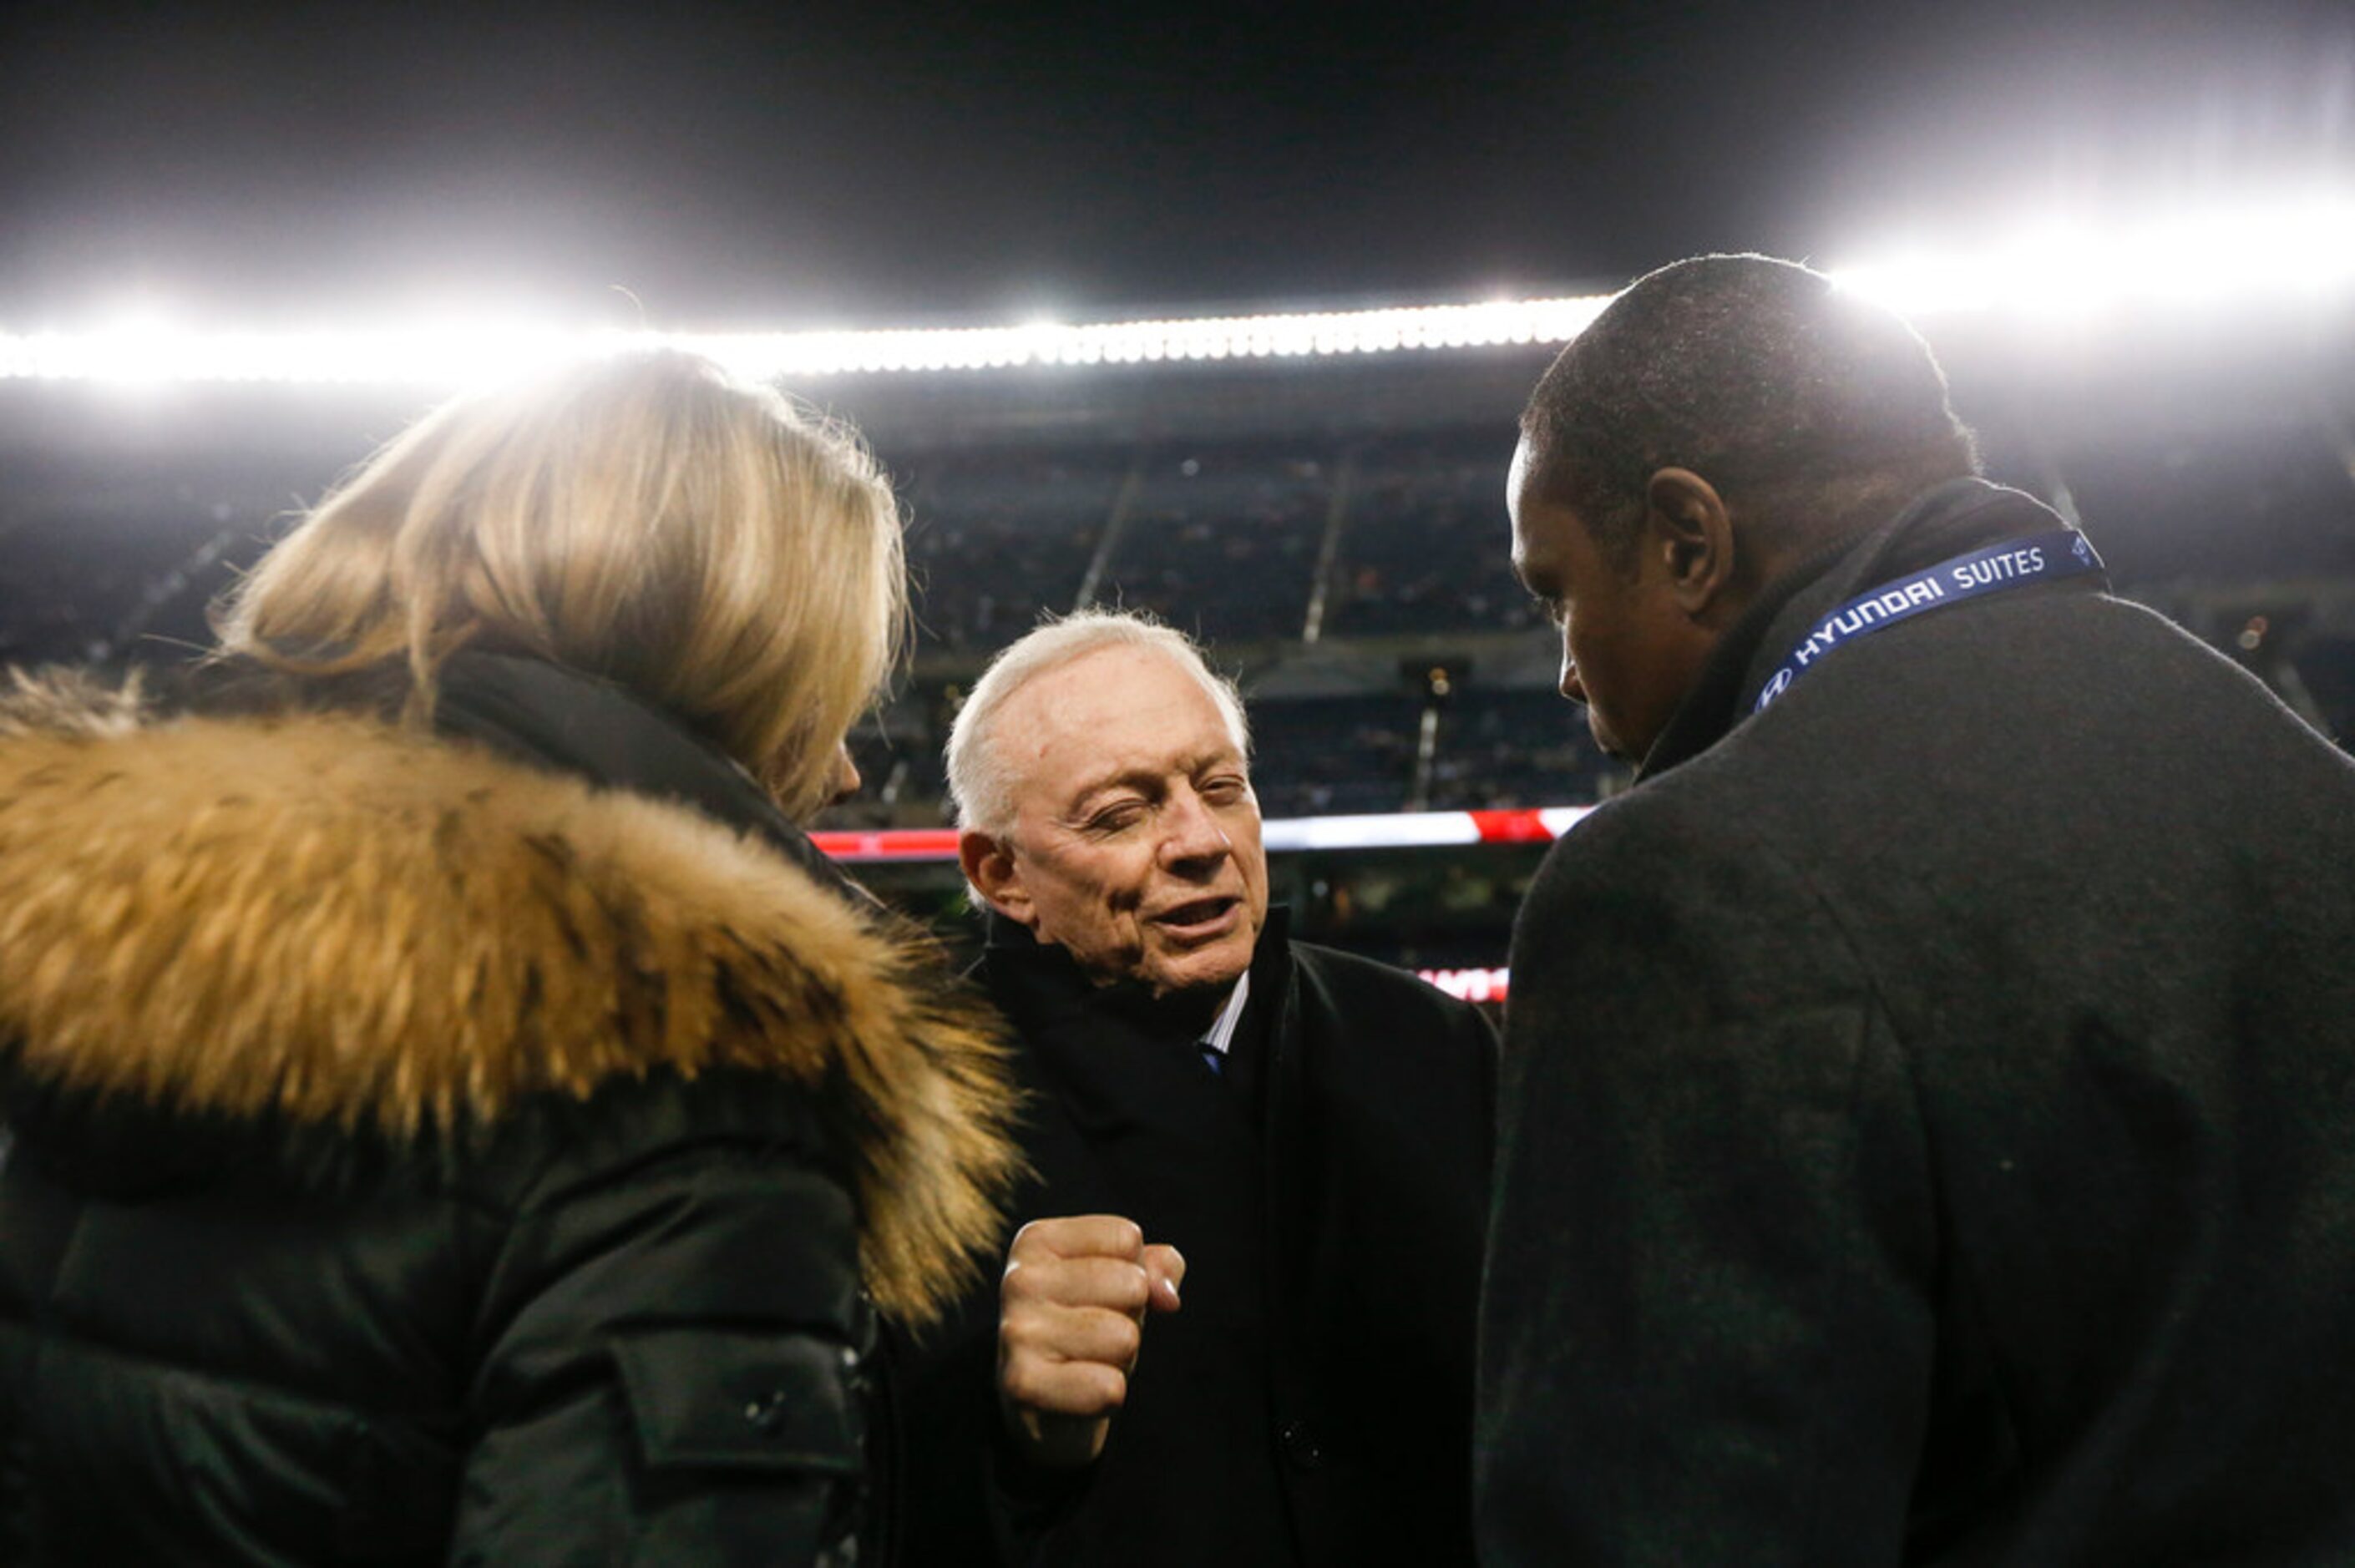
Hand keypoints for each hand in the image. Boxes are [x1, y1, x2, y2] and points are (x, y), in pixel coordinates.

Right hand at [996, 1214, 1185, 1467]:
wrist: (1044, 1404)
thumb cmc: (1089, 1325)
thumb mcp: (1125, 1280)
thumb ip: (1158, 1266)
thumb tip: (1168, 1297)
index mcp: (1036, 1241)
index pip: (1127, 1239)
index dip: (1134, 1273)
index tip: (1101, 1294)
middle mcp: (1019, 1279)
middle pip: (1131, 1285)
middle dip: (1130, 1316)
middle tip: (1096, 1335)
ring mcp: (1016, 1331)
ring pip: (1124, 1337)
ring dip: (1120, 1358)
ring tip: (1086, 1361)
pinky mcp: (1021, 1383)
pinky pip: (1108, 1387)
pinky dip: (1109, 1397)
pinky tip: (1078, 1393)